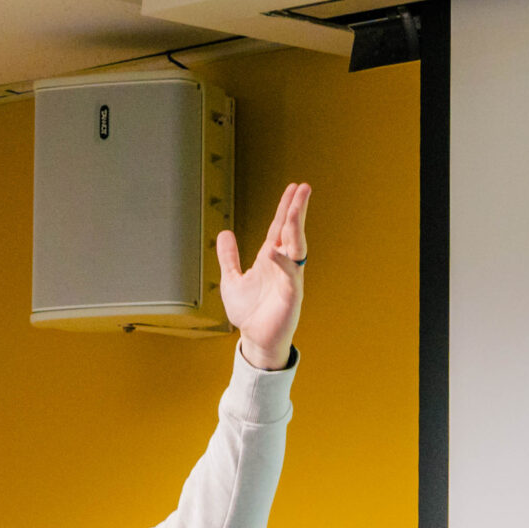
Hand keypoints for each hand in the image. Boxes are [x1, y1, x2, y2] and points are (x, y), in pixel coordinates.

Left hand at [221, 181, 308, 370]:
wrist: (255, 340)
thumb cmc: (249, 312)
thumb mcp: (231, 280)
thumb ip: (229, 257)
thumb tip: (224, 233)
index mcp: (270, 258)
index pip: (280, 227)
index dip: (286, 207)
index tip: (294, 187)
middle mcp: (283, 264)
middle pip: (292, 231)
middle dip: (298, 209)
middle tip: (304, 187)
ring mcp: (289, 279)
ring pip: (297, 248)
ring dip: (296, 228)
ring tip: (296, 208)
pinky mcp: (291, 297)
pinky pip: (290, 276)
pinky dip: (284, 263)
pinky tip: (276, 250)